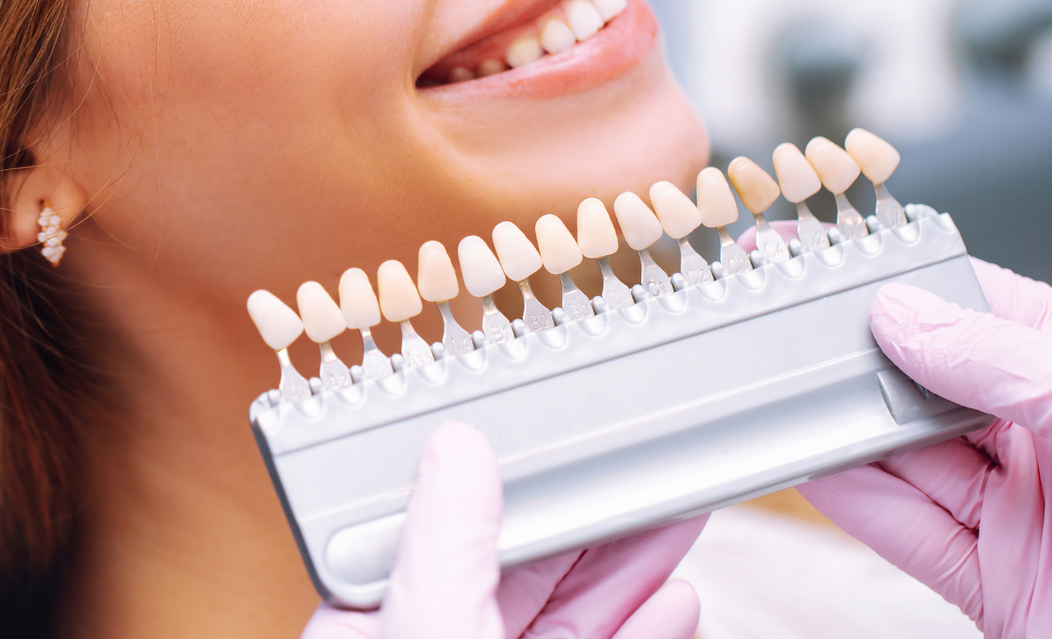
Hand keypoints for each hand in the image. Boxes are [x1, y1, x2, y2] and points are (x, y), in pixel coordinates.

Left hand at [302, 421, 703, 638]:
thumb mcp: (432, 629)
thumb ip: (446, 543)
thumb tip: (455, 448)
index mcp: (375, 629)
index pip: (438, 532)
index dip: (502, 477)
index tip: (555, 432)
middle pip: (520, 568)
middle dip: (588, 512)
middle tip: (643, 455)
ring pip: (571, 614)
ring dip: (630, 565)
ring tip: (676, 509)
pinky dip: (646, 630)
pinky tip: (676, 598)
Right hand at [799, 258, 1051, 635]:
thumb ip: (1006, 363)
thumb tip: (907, 318)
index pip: (979, 304)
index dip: (903, 282)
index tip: (833, 262)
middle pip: (930, 382)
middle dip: (862, 359)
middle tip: (792, 335)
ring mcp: (1021, 508)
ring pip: (909, 456)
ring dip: (849, 429)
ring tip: (788, 398)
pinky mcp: (997, 579)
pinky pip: (907, 530)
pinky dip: (856, 501)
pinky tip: (816, 467)